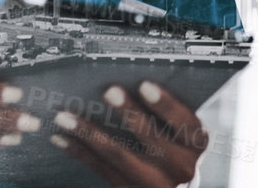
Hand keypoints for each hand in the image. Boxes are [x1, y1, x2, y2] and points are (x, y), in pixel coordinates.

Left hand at [52, 81, 208, 187]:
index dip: (165, 105)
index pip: (185, 123)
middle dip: (129, 114)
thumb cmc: (175, 149)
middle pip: (152, 139)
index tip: (145, 85)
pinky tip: (62, 138)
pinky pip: (101, 170)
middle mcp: (180, 167)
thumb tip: (131, 81)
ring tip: (66, 116)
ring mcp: (154, 183)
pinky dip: (80, 152)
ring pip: (119, 156)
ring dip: (89, 133)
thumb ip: (168, 114)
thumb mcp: (184, 134)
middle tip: (109, 91)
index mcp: (195, 145)